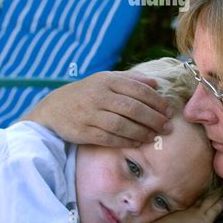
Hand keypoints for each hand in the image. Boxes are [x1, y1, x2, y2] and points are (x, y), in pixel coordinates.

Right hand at [21, 70, 173, 146]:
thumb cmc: (86, 93)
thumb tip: (156, 84)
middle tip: (167, 126)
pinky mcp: (84, 131)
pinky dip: (126, 141)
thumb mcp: (105, 80)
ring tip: (154, 136)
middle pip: (132, 108)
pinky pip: (109, 138)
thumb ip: (131, 80)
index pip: (137, 89)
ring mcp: (90, 114)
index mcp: (106, 80)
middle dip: (153, 118)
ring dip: (142, 132)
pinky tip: (137, 142)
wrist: (54, 108)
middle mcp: (98, 95)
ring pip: (122, 124)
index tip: (168, 110)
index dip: (156, 101)